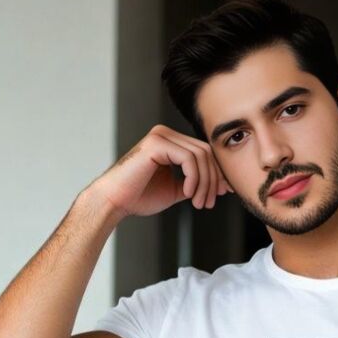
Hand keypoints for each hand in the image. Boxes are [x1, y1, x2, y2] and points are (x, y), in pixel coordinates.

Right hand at [84, 123, 232, 218]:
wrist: (114, 202)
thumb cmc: (139, 197)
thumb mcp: (175, 189)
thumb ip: (194, 183)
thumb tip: (221, 185)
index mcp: (170, 142)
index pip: (205, 152)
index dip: (218, 172)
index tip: (223, 193)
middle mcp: (165, 134)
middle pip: (206, 152)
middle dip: (213, 180)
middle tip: (209, 202)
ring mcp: (160, 136)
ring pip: (200, 156)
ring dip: (204, 183)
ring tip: (198, 202)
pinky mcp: (156, 143)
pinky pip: (188, 159)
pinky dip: (193, 178)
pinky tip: (188, 193)